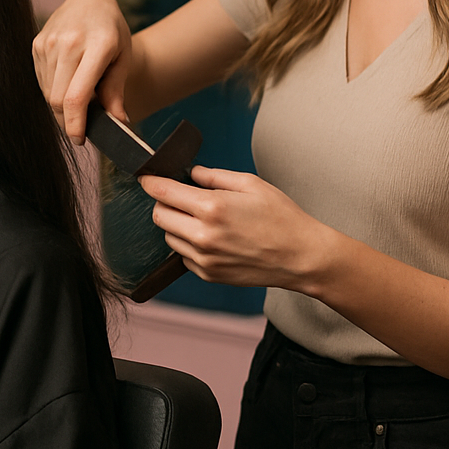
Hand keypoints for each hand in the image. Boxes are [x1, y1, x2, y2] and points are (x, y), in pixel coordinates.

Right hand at [32, 0, 131, 143]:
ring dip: (62, 105)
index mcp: (98, 45)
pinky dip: (54, 90)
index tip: (80, 139)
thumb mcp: (122, 58)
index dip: (75, 125)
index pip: (76, 96)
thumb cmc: (111, 31)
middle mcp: (70, 42)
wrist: (90, 0)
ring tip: (79, 97)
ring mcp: (49, 42)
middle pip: (59, 100)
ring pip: (49, 93)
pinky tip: (68, 82)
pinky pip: (42, 81)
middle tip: (82, 125)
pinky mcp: (37, 44)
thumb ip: (116, 91)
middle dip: (68, 120)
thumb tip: (117, 122)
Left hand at [139, 165, 335, 289]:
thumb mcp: (251, 184)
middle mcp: (203, 235)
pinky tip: (213, 238)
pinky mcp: (208, 274)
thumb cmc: (281, 217)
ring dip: (177, 225)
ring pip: (169, 237)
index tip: (147, 178)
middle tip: (182, 197)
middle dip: (165, 203)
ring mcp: (204, 259)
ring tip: (203, 219)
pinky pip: (184, 256)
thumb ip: (214, 176)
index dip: (151, 182)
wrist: (301, 256)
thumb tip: (191, 173)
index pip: (163, 193)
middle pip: (159, 216)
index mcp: (212, 207)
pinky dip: (190, 245)